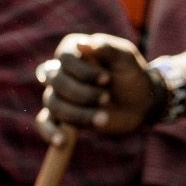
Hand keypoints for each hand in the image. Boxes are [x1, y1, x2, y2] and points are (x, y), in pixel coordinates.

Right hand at [36, 36, 163, 144]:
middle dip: (82, 93)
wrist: (141, 103)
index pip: (64, 58)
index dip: (83, 71)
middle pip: (56, 81)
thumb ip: (106, 48)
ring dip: (78, 113)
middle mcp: (62, 70)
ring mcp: (60, 94)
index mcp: (74, 50)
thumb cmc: (132, 75)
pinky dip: (50, 132)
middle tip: (107, 98)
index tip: (107, 79)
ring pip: (54, 103)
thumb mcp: (126, 58)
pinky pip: (44, 122)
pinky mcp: (62, 115)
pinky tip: (62, 141)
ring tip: (103, 119)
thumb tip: (81, 44)